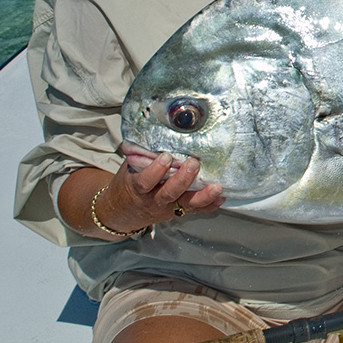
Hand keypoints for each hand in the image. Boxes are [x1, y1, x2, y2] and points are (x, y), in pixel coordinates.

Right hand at [101, 144, 224, 232]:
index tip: (166, 157)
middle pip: (169, 193)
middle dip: (183, 179)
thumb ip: (142, 155)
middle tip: (194, 164)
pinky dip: (209, 205)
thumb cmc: (129, 184)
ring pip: (186, 204)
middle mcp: (153, 200)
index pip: (145, 181)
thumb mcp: (129, 169)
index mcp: (138, 188)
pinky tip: (221, 197)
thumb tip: (156, 131)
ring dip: (202, 195)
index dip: (156, 170)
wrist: (120, 211)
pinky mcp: (178, 212)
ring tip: (216, 186)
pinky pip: (195, 210)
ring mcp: (167, 208)